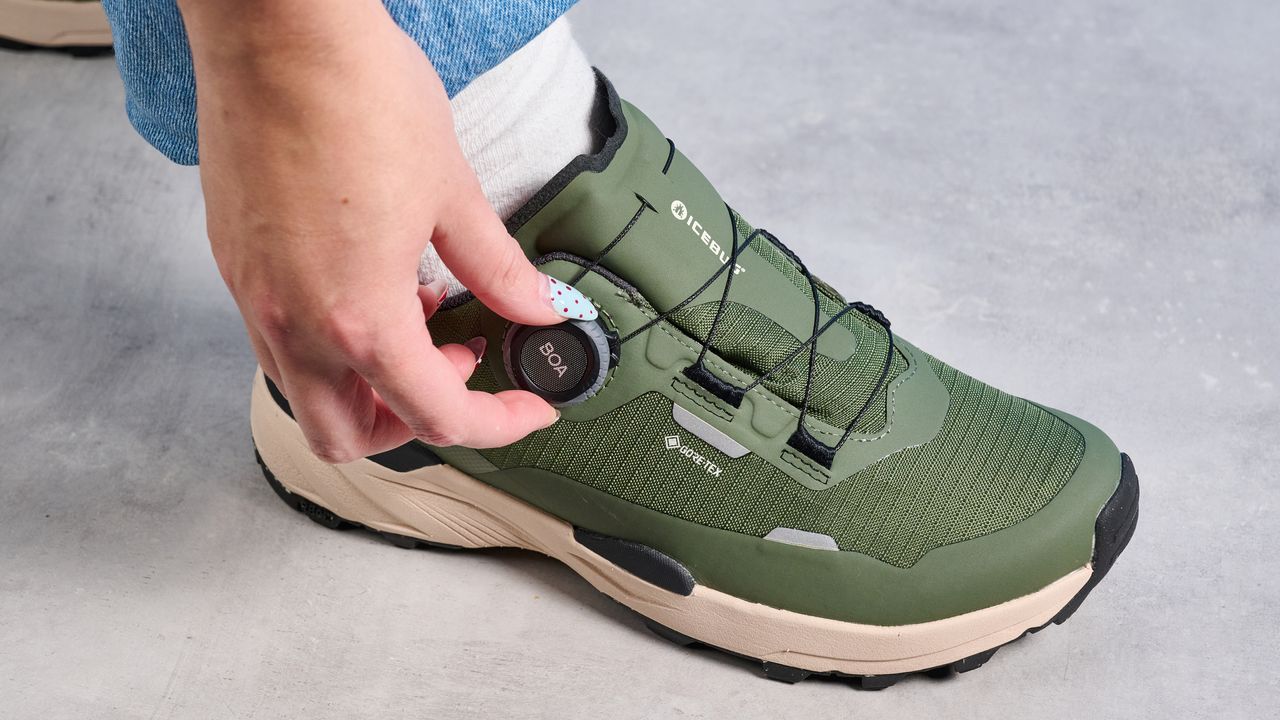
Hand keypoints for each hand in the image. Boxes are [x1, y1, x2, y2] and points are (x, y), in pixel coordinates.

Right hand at [181, 0, 562, 461]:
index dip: (498, 425)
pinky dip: (329, 341)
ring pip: (306, 393)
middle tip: (455, 367)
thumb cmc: (357, 97)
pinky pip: (279, 339)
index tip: (528, 410)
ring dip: (366, 385)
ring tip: (416, 317)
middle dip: (409, 425)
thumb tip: (539, 305)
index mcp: (359, 317)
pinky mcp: (236, 266)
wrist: (277, 32)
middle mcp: (294, 323)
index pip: (437, 416)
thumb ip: (499, 268)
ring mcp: (255, 297)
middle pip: (346, 436)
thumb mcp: (453, 193)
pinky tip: (368, 282)